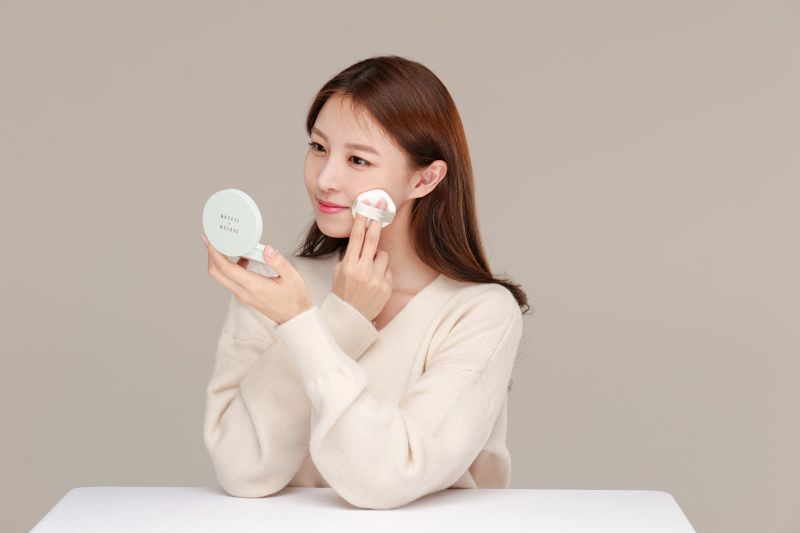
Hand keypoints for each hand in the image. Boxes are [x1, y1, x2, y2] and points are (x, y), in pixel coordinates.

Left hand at [203, 234, 311, 324]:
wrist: (294, 317)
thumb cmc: (294, 299)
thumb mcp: (292, 277)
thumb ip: (278, 261)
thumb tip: (267, 249)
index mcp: (254, 285)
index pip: (225, 268)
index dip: (214, 252)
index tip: (210, 239)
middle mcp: (244, 291)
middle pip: (216, 273)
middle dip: (211, 255)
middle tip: (210, 240)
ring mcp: (242, 294)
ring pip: (221, 277)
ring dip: (219, 261)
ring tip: (225, 245)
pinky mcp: (244, 295)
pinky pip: (230, 280)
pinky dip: (229, 267)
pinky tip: (242, 259)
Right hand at [332, 198, 392, 321]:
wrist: (350, 317)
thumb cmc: (343, 292)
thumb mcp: (339, 272)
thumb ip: (350, 256)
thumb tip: (361, 238)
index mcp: (349, 266)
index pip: (356, 238)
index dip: (362, 221)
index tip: (366, 209)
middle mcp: (363, 271)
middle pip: (372, 240)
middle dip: (376, 222)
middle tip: (381, 207)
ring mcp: (376, 280)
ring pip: (383, 255)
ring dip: (377, 258)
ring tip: (369, 271)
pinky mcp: (386, 287)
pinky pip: (387, 270)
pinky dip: (382, 272)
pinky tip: (374, 283)